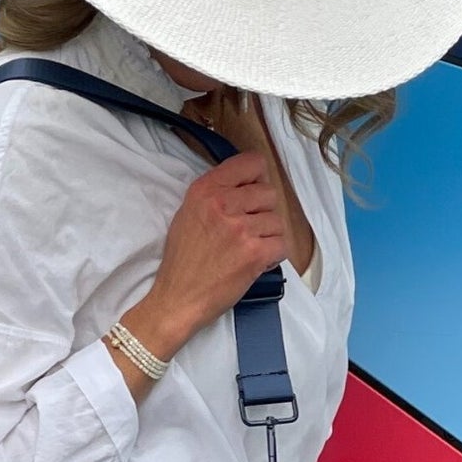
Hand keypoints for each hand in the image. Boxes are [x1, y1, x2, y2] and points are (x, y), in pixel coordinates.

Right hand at [123, 149, 283, 358]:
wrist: (178, 298)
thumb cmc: (183, 259)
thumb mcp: (188, 212)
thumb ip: (216, 193)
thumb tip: (248, 184)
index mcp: (205, 189)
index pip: (252, 162)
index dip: (257, 179)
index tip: (252, 194)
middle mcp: (223, 204)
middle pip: (269, 193)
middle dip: (263, 213)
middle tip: (246, 231)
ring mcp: (240, 228)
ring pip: (278, 221)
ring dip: (267, 237)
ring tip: (246, 249)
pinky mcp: (254, 253)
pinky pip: (282, 244)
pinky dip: (273, 256)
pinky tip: (255, 262)